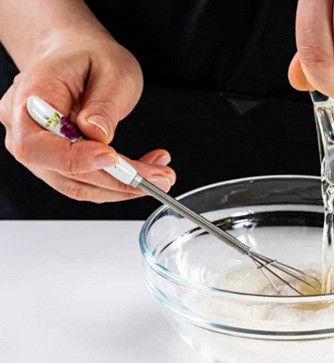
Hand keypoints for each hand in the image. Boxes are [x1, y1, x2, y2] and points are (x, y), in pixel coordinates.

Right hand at [0, 34, 175, 202]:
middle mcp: (24, 128)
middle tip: (159, 177)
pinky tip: (146, 172)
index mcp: (31, 98)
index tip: (112, 158)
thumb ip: (104, 103)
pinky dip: (118, 182)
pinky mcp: (57, 163)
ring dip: (123, 187)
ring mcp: (39, 150)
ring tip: (160, 175)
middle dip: (117, 179)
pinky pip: (87, 182)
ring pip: (78, 184)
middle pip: (64, 171)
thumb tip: (98, 135)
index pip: (37, 145)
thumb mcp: (112, 70)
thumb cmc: (90, 57)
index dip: (75, 159)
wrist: (75, 56)